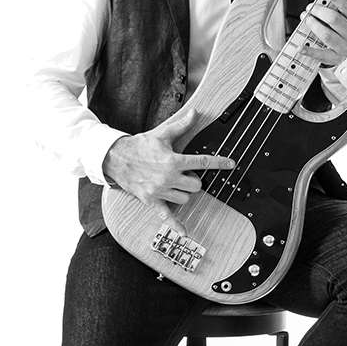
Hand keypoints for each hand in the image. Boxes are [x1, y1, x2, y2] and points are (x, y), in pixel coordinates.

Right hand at [103, 113, 234, 237]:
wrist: (115, 157)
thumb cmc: (139, 146)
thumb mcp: (162, 134)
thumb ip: (181, 125)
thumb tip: (195, 113)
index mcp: (173, 161)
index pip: (202, 162)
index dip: (219, 163)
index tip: (231, 164)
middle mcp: (168, 177)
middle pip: (196, 185)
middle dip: (194, 180)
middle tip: (185, 174)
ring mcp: (160, 191)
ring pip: (186, 199)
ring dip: (185, 193)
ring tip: (175, 184)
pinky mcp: (151, 200)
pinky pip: (166, 216)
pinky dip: (176, 225)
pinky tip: (185, 232)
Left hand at [298, 0, 346, 68]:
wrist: (343, 50)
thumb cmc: (338, 24)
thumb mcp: (335, 5)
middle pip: (335, 20)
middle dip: (319, 12)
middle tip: (309, 8)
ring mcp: (345, 48)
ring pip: (327, 35)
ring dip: (313, 25)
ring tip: (305, 19)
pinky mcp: (335, 59)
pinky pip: (321, 55)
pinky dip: (309, 51)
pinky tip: (300, 47)